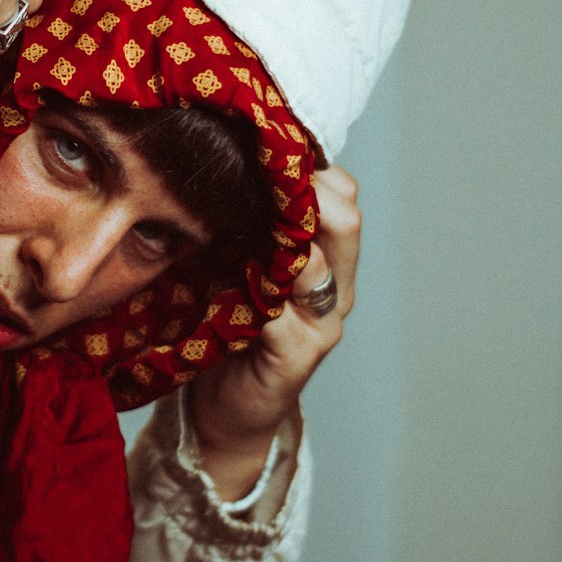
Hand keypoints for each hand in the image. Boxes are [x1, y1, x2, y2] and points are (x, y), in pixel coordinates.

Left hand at [189, 165, 360, 502]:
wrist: (223, 407)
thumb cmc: (227, 325)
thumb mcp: (236, 262)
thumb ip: (244, 224)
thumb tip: (216, 163)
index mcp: (328, 258)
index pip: (344, 195)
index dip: (309, 170)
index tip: (262, 155)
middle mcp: (336, 288)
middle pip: (345, 223)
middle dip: (304, 195)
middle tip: (255, 182)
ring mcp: (320, 325)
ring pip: (320, 268)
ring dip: (280, 244)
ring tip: (240, 230)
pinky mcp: (296, 359)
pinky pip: (285, 319)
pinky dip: (258, 298)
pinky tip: (230, 286)